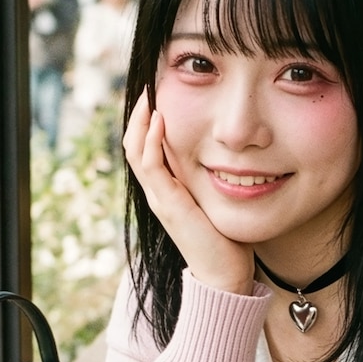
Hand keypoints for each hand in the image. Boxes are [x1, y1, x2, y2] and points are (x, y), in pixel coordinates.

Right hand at [123, 94, 253, 294]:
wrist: (223, 275)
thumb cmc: (225, 241)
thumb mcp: (215, 200)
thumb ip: (212, 180)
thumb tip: (229, 157)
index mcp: (166, 190)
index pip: (144, 148)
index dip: (146, 122)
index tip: (156, 95)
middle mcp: (157, 192)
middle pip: (133, 145)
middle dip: (138, 115)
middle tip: (148, 86)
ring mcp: (160, 198)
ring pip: (136, 152)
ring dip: (141, 121)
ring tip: (148, 95)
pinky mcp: (169, 204)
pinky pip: (152, 166)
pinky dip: (152, 141)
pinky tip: (160, 120)